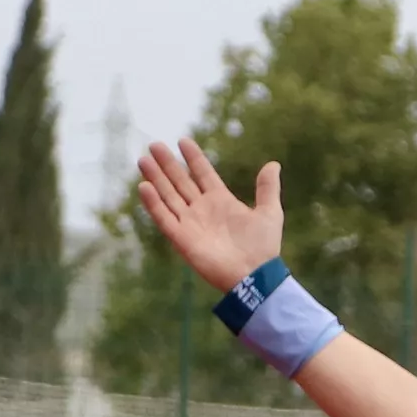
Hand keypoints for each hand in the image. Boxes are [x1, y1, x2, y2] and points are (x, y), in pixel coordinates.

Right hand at [135, 141, 280, 295]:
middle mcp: (202, 210)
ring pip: (168, 196)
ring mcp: (190, 224)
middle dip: (167, 164)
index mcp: (221, 201)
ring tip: (143, 160)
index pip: (203, 174)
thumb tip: (273, 164)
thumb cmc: (263, 248)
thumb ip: (268, 188)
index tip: (183, 140)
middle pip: (180, 182)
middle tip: (154, 145)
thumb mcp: (270, 213)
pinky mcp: (182, 239)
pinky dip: (154, 204)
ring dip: (155, 179)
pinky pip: (164, 219)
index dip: (193, 158)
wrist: (255, 276)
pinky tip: (144, 187)